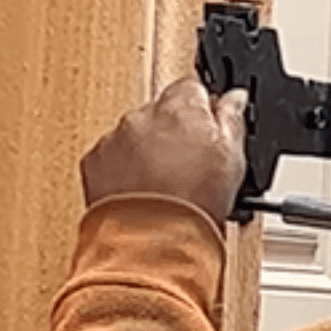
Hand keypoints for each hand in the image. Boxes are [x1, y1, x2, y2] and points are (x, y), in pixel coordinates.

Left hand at [80, 78, 247, 227]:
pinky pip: (112, 156)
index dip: (204, 111)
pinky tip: (143, 191)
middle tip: (190, 165)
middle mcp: (144, 115)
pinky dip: (124, 169)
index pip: (193, 88)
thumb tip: (235, 98)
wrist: (152, 243)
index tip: (209, 131)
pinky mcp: (95, 162)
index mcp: (181, 107)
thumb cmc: (193, 205)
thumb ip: (233, 118)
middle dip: (174, 132)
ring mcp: (116, 138)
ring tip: (165, 185)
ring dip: (148, 151)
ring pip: (135, 134)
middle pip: (162, 111)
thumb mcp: (233, 158)